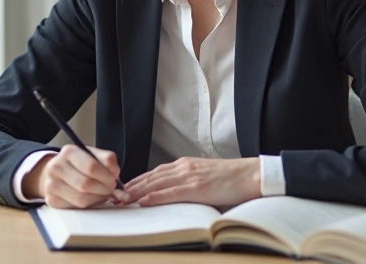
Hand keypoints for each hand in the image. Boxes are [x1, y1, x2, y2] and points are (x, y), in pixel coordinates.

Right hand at [24, 145, 129, 208]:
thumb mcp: (93, 154)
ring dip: (97, 198)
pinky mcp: (52, 200)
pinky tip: (91, 198)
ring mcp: (51, 185)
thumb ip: (108, 159)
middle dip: (104, 189)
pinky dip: (88, 204)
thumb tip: (114, 173)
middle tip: (110, 188)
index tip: (114, 180)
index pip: (91, 167)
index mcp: (69, 152)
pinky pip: (75, 207)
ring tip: (102, 193)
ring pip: (81, 199)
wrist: (57, 171)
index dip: (107, 176)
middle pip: (86, 185)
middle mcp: (56, 167)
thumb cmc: (79, 163)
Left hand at [122, 157, 260, 207]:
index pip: (155, 172)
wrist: (251, 175)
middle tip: (114, 196)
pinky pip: (171, 192)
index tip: (123, 189)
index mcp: (185, 164)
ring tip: (122, 200)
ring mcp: (190, 176)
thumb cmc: (231, 179)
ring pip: (157, 184)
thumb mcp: (205, 176)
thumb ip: (188, 183)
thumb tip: (173, 196)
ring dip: (137, 192)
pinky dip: (155, 196)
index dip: (137, 181)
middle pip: (151, 177)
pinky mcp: (197, 187)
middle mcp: (184, 167)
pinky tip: (143, 201)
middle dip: (131, 187)